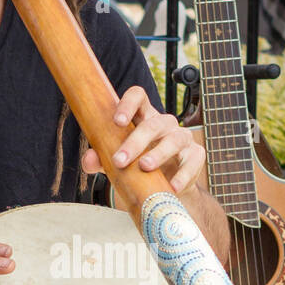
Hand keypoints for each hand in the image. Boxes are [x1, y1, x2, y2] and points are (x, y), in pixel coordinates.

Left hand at [81, 86, 205, 194]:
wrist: (163, 187)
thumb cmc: (136, 167)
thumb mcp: (115, 162)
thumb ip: (100, 159)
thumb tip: (89, 160)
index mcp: (142, 117)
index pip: (138, 97)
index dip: (128, 104)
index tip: (117, 121)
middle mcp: (163, 123)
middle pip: (153, 123)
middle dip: (135, 141)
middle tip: (120, 160)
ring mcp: (182, 137)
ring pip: (174, 139)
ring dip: (159, 153)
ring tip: (144, 167)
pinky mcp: (195, 155)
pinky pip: (192, 161)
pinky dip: (183, 174)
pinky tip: (172, 187)